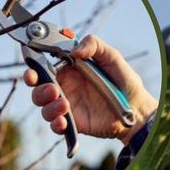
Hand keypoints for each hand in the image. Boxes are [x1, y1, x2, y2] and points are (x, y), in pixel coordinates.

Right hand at [24, 35, 157, 144]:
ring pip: (42, 105)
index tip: (31, 62)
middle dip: (34, 84)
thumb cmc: (124, 81)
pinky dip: (55, 123)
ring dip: (47, 104)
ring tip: (64, 104)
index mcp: (67, 69)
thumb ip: (93, 45)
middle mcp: (62, 86)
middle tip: (48, 86)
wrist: (138, 109)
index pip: (42, 64)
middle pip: (36, 85)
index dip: (33, 62)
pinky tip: (64, 120)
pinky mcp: (72, 122)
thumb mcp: (111, 57)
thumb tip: (74, 51)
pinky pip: (55, 125)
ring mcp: (65, 104)